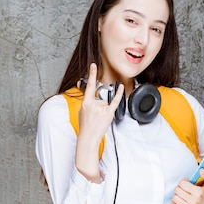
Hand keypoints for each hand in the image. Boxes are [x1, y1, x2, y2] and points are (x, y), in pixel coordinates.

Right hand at [74, 63, 123, 182]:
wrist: (88, 138)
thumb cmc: (85, 126)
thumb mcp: (82, 112)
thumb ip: (88, 103)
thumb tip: (96, 99)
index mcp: (85, 103)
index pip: (89, 86)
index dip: (91, 74)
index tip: (93, 65)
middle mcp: (93, 104)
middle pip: (99, 98)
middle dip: (98, 106)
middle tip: (94, 116)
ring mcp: (102, 109)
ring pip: (105, 103)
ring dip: (104, 110)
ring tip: (99, 119)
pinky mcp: (109, 113)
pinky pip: (115, 101)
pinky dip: (119, 94)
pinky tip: (121, 87)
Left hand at [170, 169, 203, 203]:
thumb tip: (201, 170)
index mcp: (199, 193)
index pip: (182, 184)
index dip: (183, 180)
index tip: (187, 181)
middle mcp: (194, 201)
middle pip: (177, 190)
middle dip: (180, 186)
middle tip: (184, 186)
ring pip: (175, 198)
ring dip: (177, 194)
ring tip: (183, 192)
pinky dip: (174, 202)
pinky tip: (179, 198)